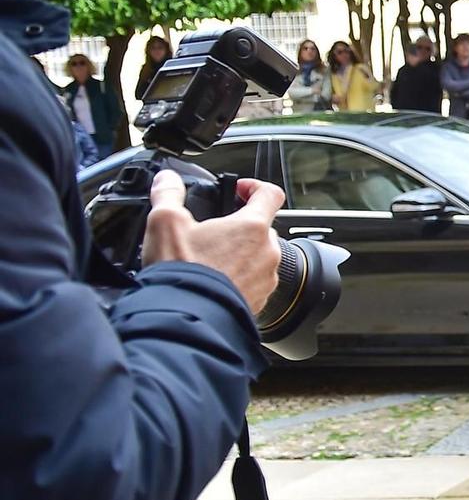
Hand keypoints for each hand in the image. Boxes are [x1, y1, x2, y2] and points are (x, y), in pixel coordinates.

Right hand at [142, 170, 285, 313]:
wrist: (186, 320)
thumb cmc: (182, 273)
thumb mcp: (165, 223)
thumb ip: (168, 194)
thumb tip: (166, 180)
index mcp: (252, 228)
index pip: (270, 194)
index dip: (255, 186)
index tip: (239, 189)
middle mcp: (267, 253)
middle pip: (261, 228)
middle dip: (239, 226)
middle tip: (213, 232)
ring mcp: (266, 279)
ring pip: (258, 257)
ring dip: (239, 254)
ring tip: (209, 260)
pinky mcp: (260, 301)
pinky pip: (254, 282)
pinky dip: (238, 278)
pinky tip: (214, 281)